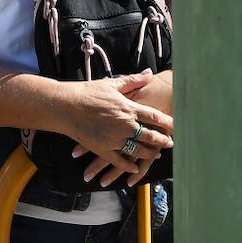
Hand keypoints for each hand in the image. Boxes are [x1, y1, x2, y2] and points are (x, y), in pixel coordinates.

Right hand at [61, 71, 173, 187]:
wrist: (65, 106)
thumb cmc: (87, 92)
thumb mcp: (111, 83)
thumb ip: (133, 81)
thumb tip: (148, 73)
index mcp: (128, 108)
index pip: (155, 117)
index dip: (168, 123)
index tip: (176, 127)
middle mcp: (125, 125)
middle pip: (151, 137)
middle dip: (163, 141)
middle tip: (170, 144)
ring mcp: (115, 139)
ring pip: (139, 151)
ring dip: (149, 154)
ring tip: (155, 155)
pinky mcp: (103, 149)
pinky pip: (121, 162)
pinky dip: (129, 167)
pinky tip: (135, 169)